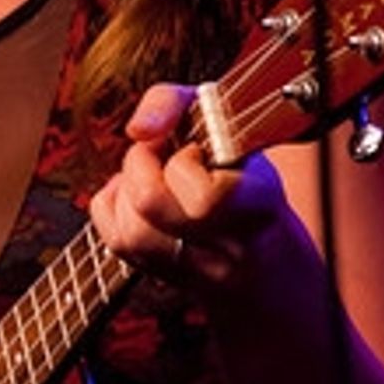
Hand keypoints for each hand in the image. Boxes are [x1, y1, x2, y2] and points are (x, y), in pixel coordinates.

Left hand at [89, 82, 287, 290]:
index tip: (196, 150)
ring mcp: (199, 272)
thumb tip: (138, 129)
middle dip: (141, 165)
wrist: (270, 258)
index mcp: (258, 204)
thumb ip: (173, 102)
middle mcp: (231, 247)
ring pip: (130, 233)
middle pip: (151, 205)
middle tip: (158, 154)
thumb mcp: (226, 122)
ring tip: (149, 177)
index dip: (185, 162)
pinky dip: (113, 211)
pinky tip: (134, 199)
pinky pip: (116, 243)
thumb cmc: (244, 175)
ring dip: (126, 192)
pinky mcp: (167, 280)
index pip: (206, 196)